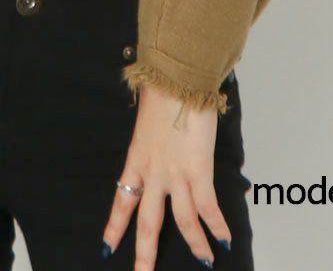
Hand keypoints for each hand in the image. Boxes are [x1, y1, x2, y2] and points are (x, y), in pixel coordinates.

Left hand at [101, 84, 231, 267]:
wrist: (176, 79)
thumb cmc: (164, 92)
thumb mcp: (148, 121)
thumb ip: (154, 139)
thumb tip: (165, 145)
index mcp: (136, 158)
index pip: (122, 199)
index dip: (115, 225)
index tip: (107, 247)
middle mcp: (152, 172)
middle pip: (147, 222)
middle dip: (145, 253)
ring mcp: (175, 174)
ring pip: (183, 222)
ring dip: (195, 244)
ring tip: (206, 262)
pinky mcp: (198, 170)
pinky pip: (208, 207)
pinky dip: (217, 225)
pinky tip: (224, 239)